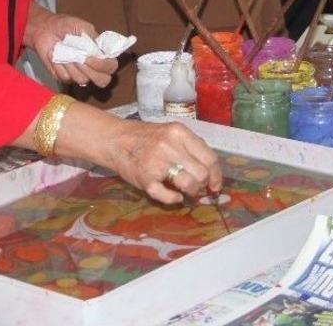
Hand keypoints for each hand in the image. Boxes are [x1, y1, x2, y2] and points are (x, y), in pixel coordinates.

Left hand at [24, 4, 117, 87]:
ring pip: (82, 80)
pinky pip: (66, 77)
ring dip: (73, 65)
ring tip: (65, 51)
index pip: (111, 67)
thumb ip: (94, 39)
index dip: (103, 66)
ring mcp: (78, 73)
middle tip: (80, 60)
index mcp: (100, 54)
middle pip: (102, 81)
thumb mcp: (83, 27)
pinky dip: (60, 65)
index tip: (89, 57)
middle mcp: (92, 67)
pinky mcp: (64, 77)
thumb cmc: (66, 26)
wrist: (46, 28)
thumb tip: (101, 52)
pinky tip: (56, 55)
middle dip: (91, 72)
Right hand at [104, 120, 222, 204]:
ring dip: (191, 192)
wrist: (115, 140)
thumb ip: (190, 147)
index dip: (216, 175)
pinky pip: (168, 196)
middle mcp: (169, 146)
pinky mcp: (146, 179)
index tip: (216, 185)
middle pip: (201, 173)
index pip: (209, 157)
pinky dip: (174, 200)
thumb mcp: (170, 133)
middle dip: (203, 185)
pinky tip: (174, 196)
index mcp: (179, 133)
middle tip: (197, 187)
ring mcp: (157, 163)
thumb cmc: (146, 137)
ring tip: (186, 191)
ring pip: (189, 185)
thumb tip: (210, 171)